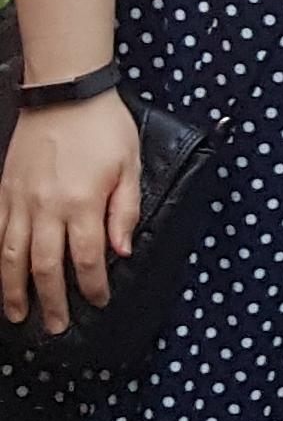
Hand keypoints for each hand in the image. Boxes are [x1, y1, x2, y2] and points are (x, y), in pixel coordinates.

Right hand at [0, 91, 139, 333]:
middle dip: (52, 302)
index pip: (89, 258)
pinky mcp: (4, 192)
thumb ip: (125, 210)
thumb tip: (122, 251)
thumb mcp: (130, 163)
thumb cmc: (104, 126)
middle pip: (46, 268)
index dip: (94, 285)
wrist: (65, 93)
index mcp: (83, 202)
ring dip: (15, 291)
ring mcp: (20, 202)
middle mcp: (47, 208)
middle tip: (57, 327)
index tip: (99, 301)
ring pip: (11, 258)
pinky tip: (0, 276)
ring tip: (20, 315)